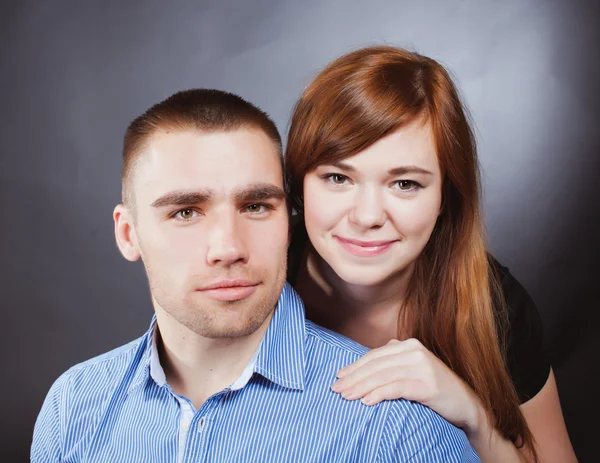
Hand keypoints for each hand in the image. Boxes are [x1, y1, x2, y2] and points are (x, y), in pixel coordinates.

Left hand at [332, 338, 483, 433]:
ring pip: (383, 376)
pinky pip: (397, 388)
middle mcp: (414, 350)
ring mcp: (422, 366)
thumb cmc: (433, 389)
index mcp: (408, 345)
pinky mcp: (427, 383)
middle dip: (353, 378)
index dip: (354, 367)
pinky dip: (379, 394)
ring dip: (361, 387)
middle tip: (336, 390)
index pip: (374, 356)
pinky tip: (367, 402)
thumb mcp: (412, 370)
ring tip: (346, 397)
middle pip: (376, 365)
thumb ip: (391, 364)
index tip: (338, 378)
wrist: (466, 405)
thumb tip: (359, 370)